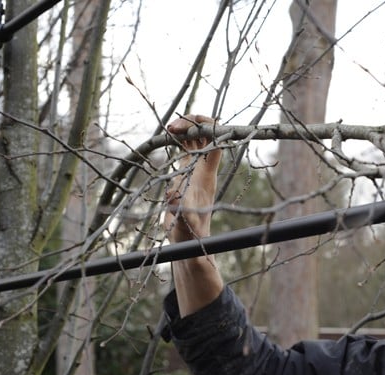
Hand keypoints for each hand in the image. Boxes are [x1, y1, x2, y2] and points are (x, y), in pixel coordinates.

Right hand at [163, 115, 221, 243]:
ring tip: (169, 128)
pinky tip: (169, 136)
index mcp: (206, 176)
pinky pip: (187, 150)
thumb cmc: (189, 235)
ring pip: (196, 141)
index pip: (215, 143)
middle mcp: (204, 170)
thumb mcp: (184, 222)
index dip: (207, 127)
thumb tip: (172, 196)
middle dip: (191, 125)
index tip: (187, 122)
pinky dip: (180, 140)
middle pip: (206, 137)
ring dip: (185, 130)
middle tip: (171, 126)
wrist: (189, 243)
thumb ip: (179, 210)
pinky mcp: (187, 175)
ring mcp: (196, 171)